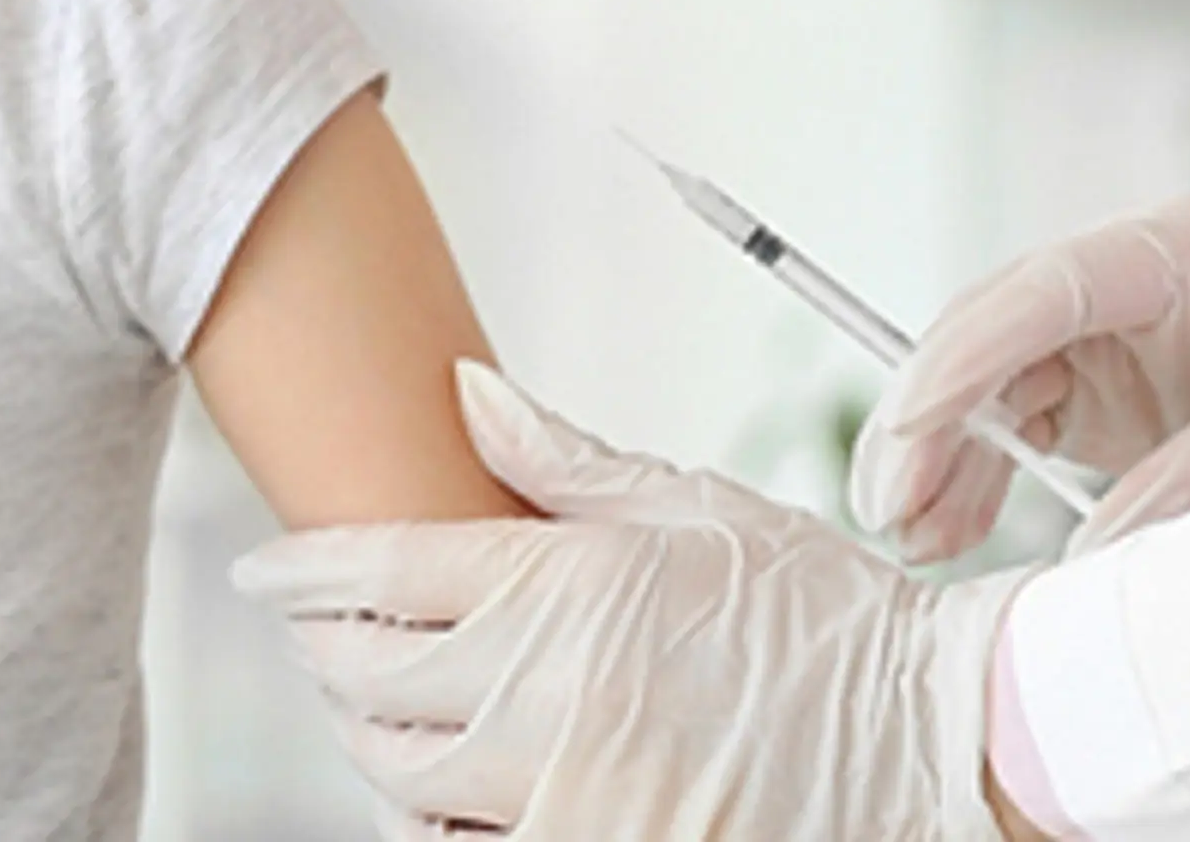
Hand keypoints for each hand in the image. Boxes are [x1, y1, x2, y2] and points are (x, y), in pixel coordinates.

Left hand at [233, 361, 1033, 840]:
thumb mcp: (694, 508)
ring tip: (383, 702)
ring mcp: (556, 799)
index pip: (373, 572)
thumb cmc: (819, 617)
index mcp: (559, 591)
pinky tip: (456, 784)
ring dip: (372, 734)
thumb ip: (561, 460)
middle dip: (324, 647)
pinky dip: (440, 817)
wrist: (923, 743)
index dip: (300, 570)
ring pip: (395, 776)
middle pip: (360, 677)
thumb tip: (465, 390)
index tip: (266, 569)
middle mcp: (538, 699)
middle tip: (321, 626)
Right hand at [851, 195, 1189, 563]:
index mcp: (1178, 252)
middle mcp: (1124, 280)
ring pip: (984, 382)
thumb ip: (1187, 488)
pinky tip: (949, 529)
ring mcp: (1103, 333)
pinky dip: (973, 476)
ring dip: (941, 457)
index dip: (967, 353)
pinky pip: (1008, 425)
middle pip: (991, 332)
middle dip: (929, 416)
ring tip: (916, 536)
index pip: (1046, 289)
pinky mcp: (1096, 388)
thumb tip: (1081, 562)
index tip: (913, 424)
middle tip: (887, 502)